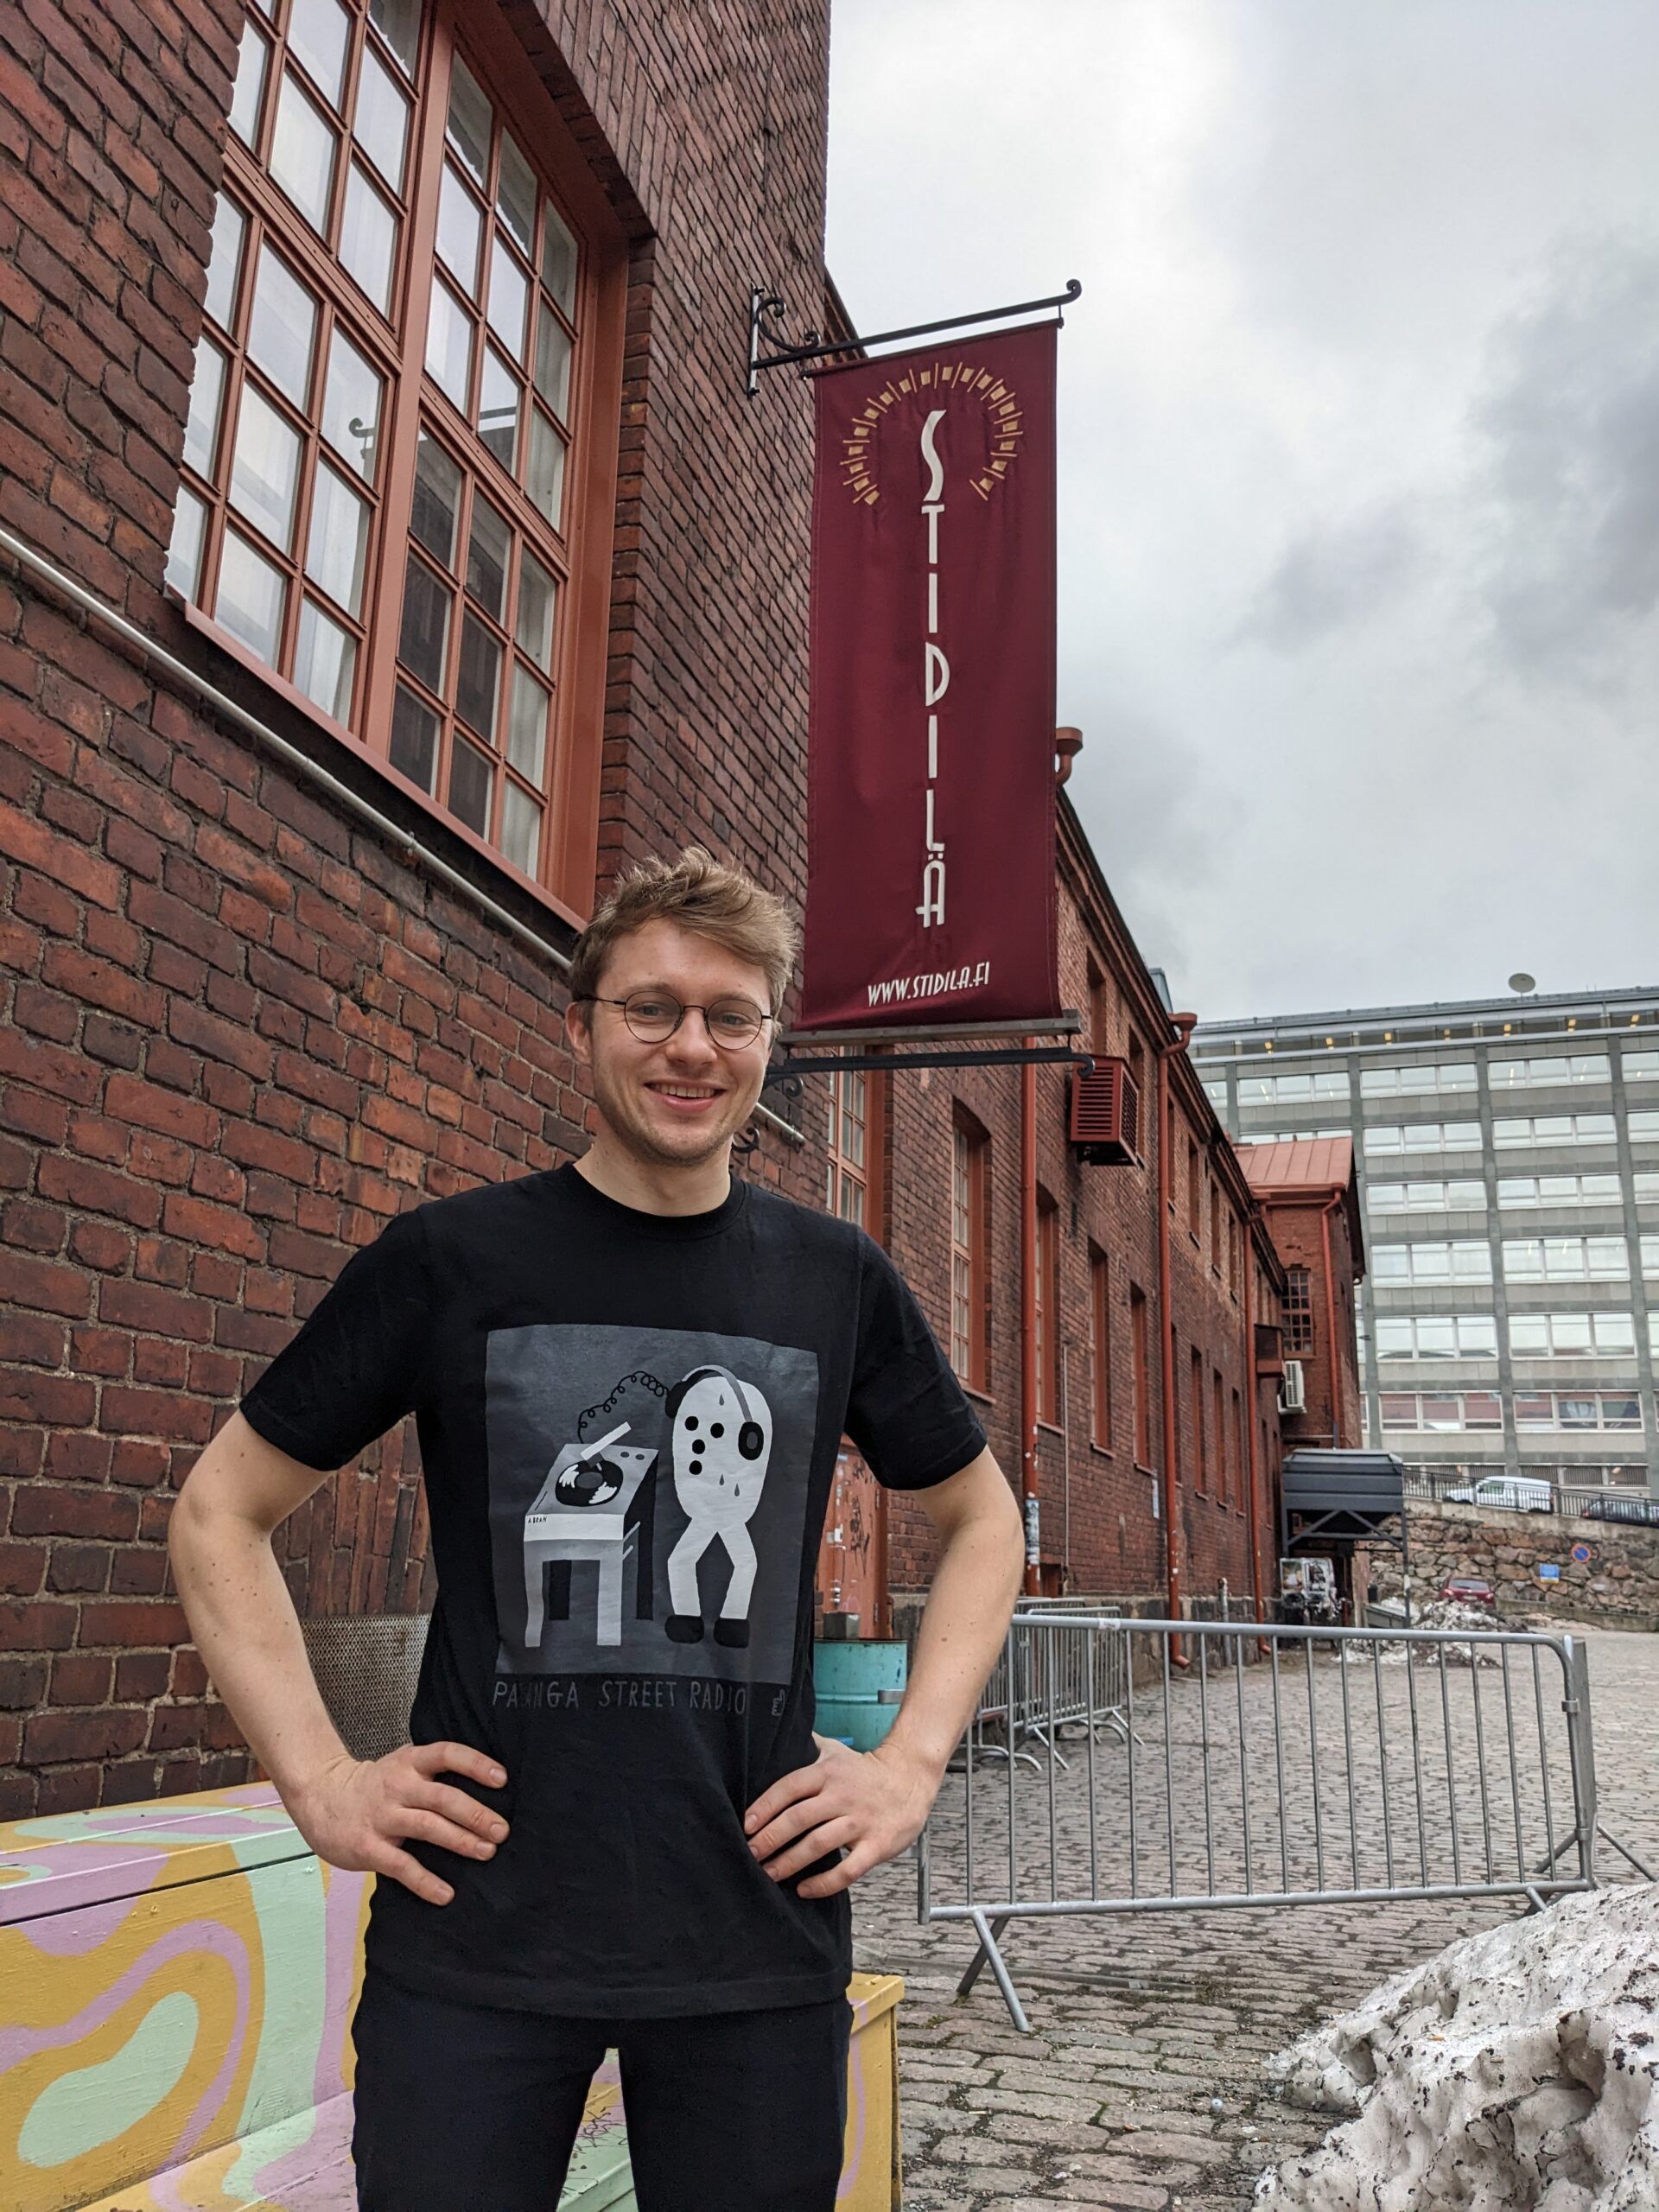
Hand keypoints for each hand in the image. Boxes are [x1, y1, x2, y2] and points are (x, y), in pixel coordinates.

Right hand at [287, 1741, 509, 1905]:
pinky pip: (401, 1865)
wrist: (319, 1795)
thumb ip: (433, 1774)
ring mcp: (382, 1816)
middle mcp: (398, 1786)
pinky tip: (446, 1893)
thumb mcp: (402, 1766)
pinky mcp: (368, 1847)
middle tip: (502, 1831)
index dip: (476, 1764)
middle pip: (443, 1797)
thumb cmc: (373, 1785)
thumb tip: (485, 1790)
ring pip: (427, 1827)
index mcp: (409, 1762)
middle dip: (476, 1814)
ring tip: (486, 1852)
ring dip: (460, 1841)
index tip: (502, 1779)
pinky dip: (425, 1881)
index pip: (447, 1754)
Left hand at [742, 1734, 941, 1899]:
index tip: (746, 1825)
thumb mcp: (835, 1751)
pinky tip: (804, 1889)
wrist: (911, 1778)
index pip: (789, 1788)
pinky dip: (824, 1883)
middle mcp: (841, 1796)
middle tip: (750, 1854)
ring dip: (790, 1862)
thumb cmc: (865, 1770)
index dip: (765, 1807)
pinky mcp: (876, 1845)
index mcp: (827, 1773)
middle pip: (799, 1818)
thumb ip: (806, 1748)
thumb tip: (773, 1737)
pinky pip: (848, 1870)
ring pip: (819, 1844)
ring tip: (769, 1874)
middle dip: (770, 1839)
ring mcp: (859, 1821)